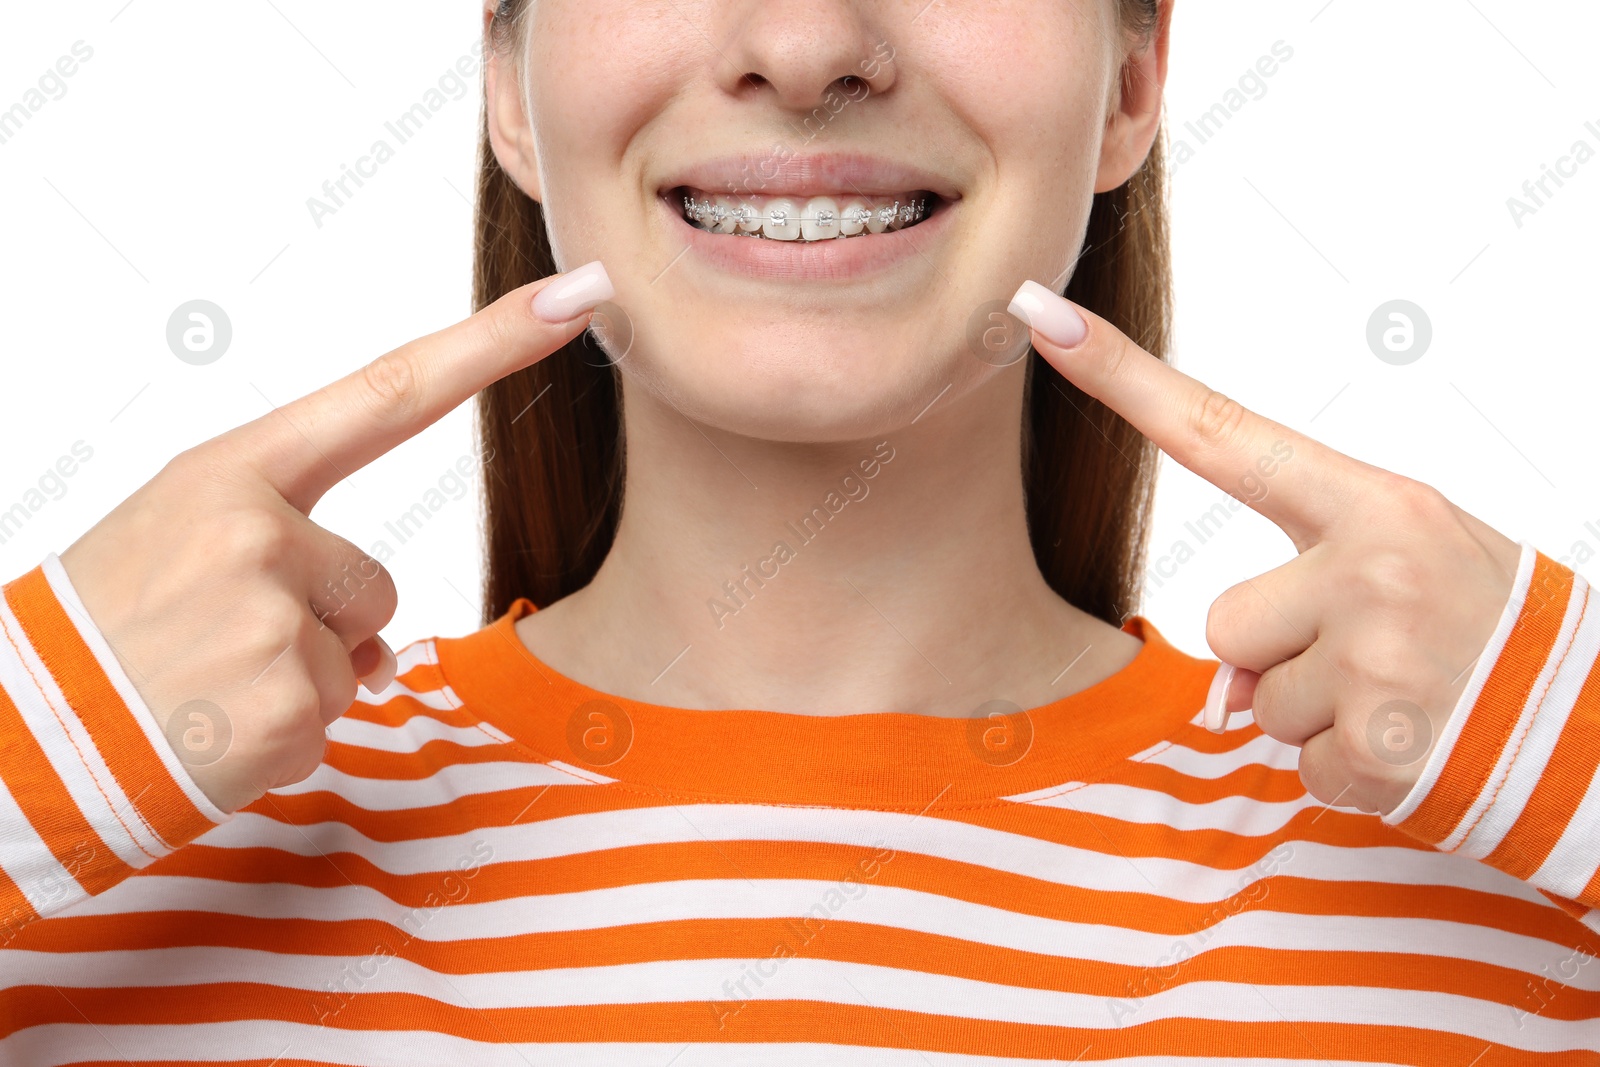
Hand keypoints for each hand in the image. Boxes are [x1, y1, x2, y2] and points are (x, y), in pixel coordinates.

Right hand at [58, 262, 612, 812]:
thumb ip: (286, 546)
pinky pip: (339, 712)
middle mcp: (257, 533)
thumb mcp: (174, 538)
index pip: (386, 394)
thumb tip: (382, 638)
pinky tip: (211, 729)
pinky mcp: (289, 705)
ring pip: (361, 649)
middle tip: (212, 644)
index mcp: (226, 473)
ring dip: (304, 679)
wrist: (10, 741)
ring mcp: (274, 620)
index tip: (574, 299)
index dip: (491, 344)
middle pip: (376, 577)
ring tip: (204, 684)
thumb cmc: (101, 631)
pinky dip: (289, 733)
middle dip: (323, 622)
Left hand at [1009, 281, 1523, 814]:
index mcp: (1377, 504)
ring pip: (1256, 700)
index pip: (1223, 431)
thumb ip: (1304, 594)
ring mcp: (1376, 658)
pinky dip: (1349, 774)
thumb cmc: (1492, 633)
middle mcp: (1372, 567)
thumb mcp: (1411, 570)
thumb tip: (1227, 695)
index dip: (1123, 379)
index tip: (1042, 318)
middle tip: (1378, 659)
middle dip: (1280, 657)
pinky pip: (1300, 766)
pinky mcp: (1382, 747)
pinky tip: (1416, 750)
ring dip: (1316, 717)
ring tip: (1406, 701)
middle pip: (1227, 621)